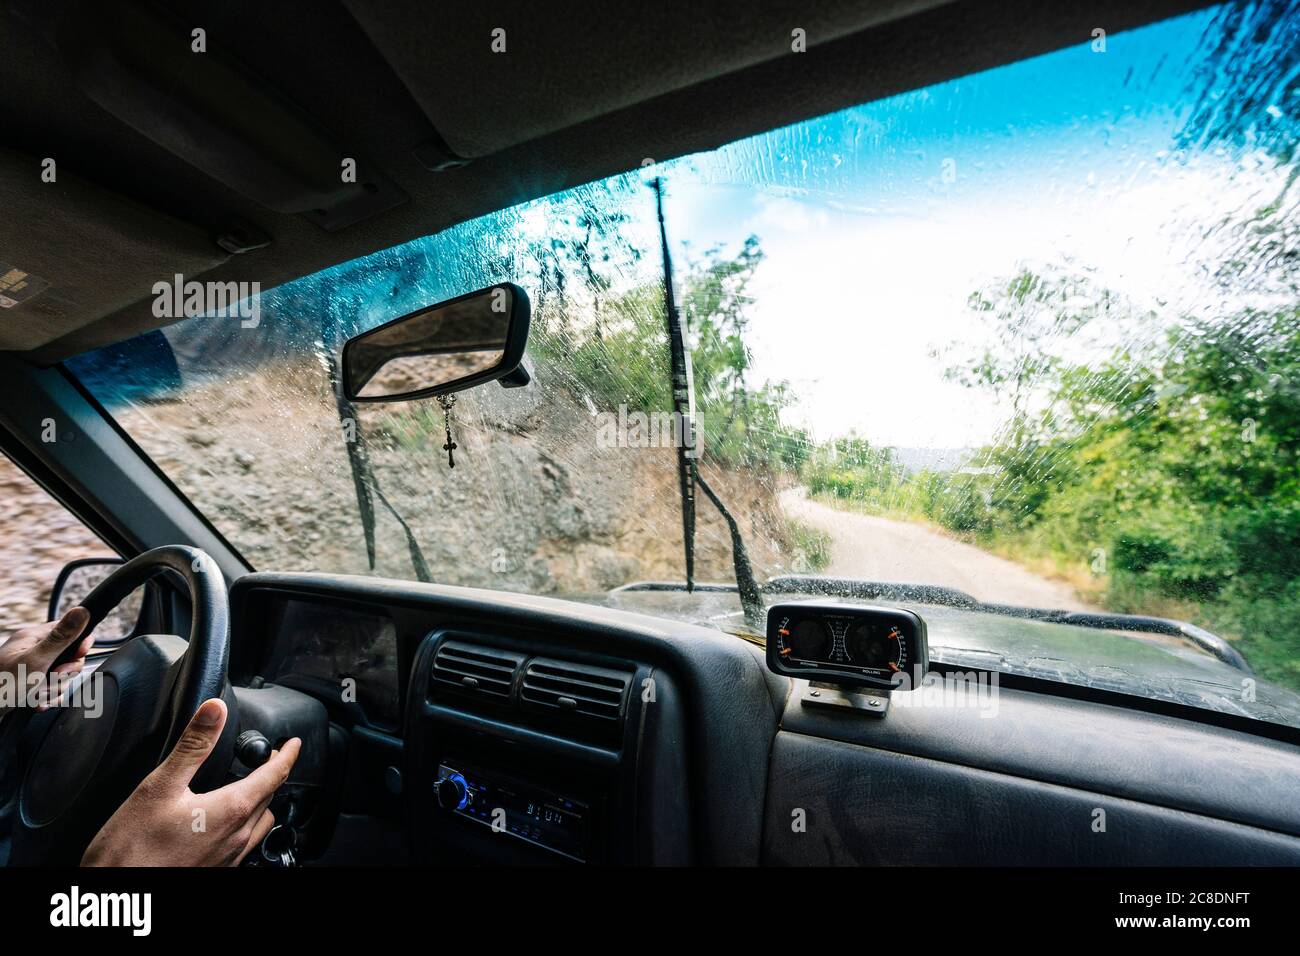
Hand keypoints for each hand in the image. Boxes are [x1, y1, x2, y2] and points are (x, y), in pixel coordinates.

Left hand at [0, 607, 93, 712]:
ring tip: (37, 694)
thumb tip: (81, 611)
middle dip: (64, 673)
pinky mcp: (30, 684)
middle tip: (53, 677)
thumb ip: (61, 638)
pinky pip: (51, 689)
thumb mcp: (35, 660)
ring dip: (53, 688)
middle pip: (69, 657)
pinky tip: (35, 701)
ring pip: (61, 676)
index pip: (69, 630)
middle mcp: (33, 651)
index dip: (79, 643)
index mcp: (33, 638)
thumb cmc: (1, 686)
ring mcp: (32, 668)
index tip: (79, 654)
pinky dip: (47, 698)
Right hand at [82, 698, 300, 866]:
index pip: (275, 776)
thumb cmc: (131, 850)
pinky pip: (244, 845)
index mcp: (230, 811)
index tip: (294, 744)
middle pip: (269, 798)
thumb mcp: (159, 787)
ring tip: (248, 788)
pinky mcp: (216, 871)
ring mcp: (228, 859)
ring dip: (260, 803)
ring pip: (259, 824)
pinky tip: (225, 823)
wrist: (118, 895)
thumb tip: (214, 711)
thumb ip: (192, 747)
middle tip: (267, 760)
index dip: (287, 755)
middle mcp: (236, 838)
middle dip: (272, 776)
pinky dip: (244, 825)